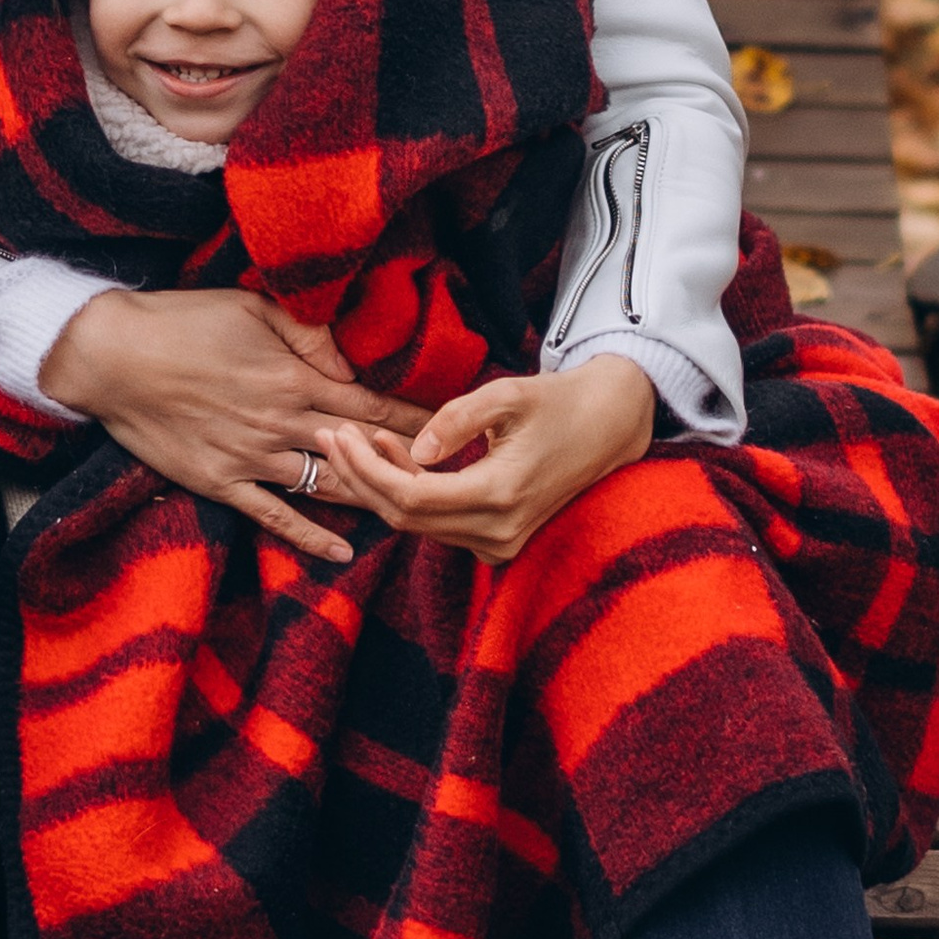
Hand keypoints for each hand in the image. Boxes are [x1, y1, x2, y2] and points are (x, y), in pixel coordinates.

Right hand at [41, 291, 429, 564]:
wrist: (111, 357)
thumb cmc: (180, 322)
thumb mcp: (250, 307)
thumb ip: (307, 333)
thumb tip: (346, 363)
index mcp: (293, 379)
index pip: (370, 406)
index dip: (413, 421)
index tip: (451, 430)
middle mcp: (281, 424)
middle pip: (359, 450)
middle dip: (408, 464)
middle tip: (452, 479)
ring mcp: (251, 458)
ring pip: (326, 486)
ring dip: (371, 498)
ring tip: (414, 513)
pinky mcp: (220, 482)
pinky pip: (274, 515)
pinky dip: (309, 535)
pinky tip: (341, 550)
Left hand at [310, 354, 656, 567]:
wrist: (610, 426)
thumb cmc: (559, 402)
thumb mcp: (509, 394)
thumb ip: (458, 418)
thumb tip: (413, 450)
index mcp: (501, 495)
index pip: (411, 497)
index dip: (365, 469)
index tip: (337, 433)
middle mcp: (499, 532)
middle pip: (406, 517)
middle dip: (360, 477)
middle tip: (328, 434)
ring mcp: (500, 544)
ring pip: (417, 525)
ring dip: (379, 485)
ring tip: (353, 439)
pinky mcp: (499, 541)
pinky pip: (438, 524)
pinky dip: (407, 494)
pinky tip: (391, 456)